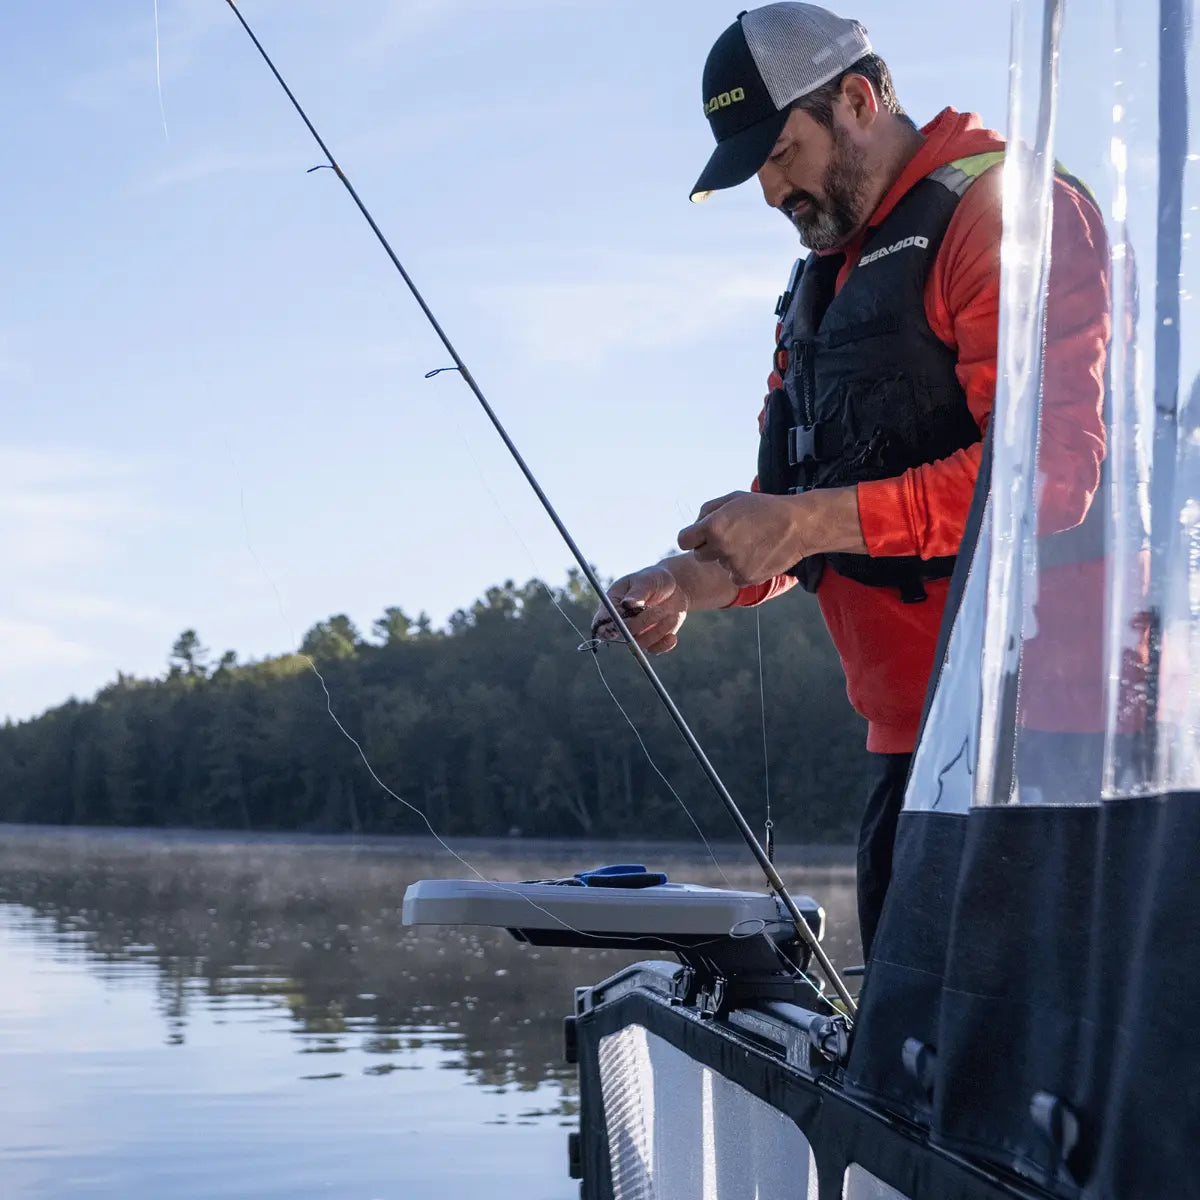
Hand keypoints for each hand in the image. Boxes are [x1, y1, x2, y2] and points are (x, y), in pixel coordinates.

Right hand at [590, 565, 690, 653]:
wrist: (674, 587)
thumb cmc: (655, 579)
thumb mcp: (647, 580)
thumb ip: (638, 592)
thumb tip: (627, 604)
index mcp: (613, 604)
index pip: (601, 622)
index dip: (607, 628)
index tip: (622, 624)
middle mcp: (621, 622)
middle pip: (623, 633)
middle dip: (642, 622)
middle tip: (659, 609)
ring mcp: (636, 633)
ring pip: (641, 643)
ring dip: (658, 629)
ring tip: (668, 611)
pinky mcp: (652, 640)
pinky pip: (654, 650)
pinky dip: (664, 644)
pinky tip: (672, 635)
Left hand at [677, 487, 865, 586]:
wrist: (799, 525)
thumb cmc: (763, 508)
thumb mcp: (733, 498)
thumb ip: (707, 512)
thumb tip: (694, 528)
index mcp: (713, 526)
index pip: (683, 541)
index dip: (691, 537)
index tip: (700, 536)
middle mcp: (721, 547)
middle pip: (699, 555)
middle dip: (709, 547)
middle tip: (731, 536)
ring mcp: (734, 565)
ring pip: (719, 565)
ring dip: (728, 557)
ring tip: (751, 542)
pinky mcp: (747, 578)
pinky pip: (734, 576)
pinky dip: (742, 569)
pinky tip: (757, 554)